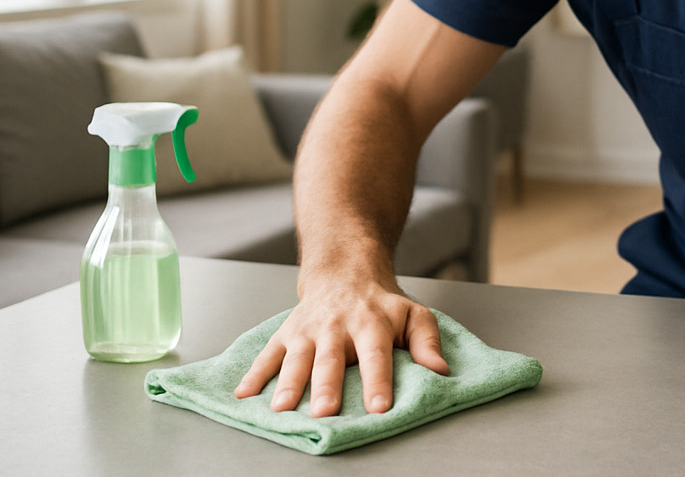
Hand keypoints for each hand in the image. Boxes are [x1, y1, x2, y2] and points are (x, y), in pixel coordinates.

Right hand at [233, 275, 448, 416]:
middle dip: (326, 387)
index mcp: (372, 324)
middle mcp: (337, 326)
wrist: (345, 272)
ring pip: (297, 357)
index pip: (377, 355)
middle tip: (324, 412)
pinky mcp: (287, 333)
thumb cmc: (382, 304)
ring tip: (280, 408)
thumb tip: (442, 371)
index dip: (378, 381)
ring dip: (288, 383)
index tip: (378, 406)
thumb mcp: (414, 315)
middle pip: (331, 359)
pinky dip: (254, 374)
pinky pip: (268, 354)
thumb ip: (427, 343)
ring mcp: (309, 330)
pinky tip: (243, 394)